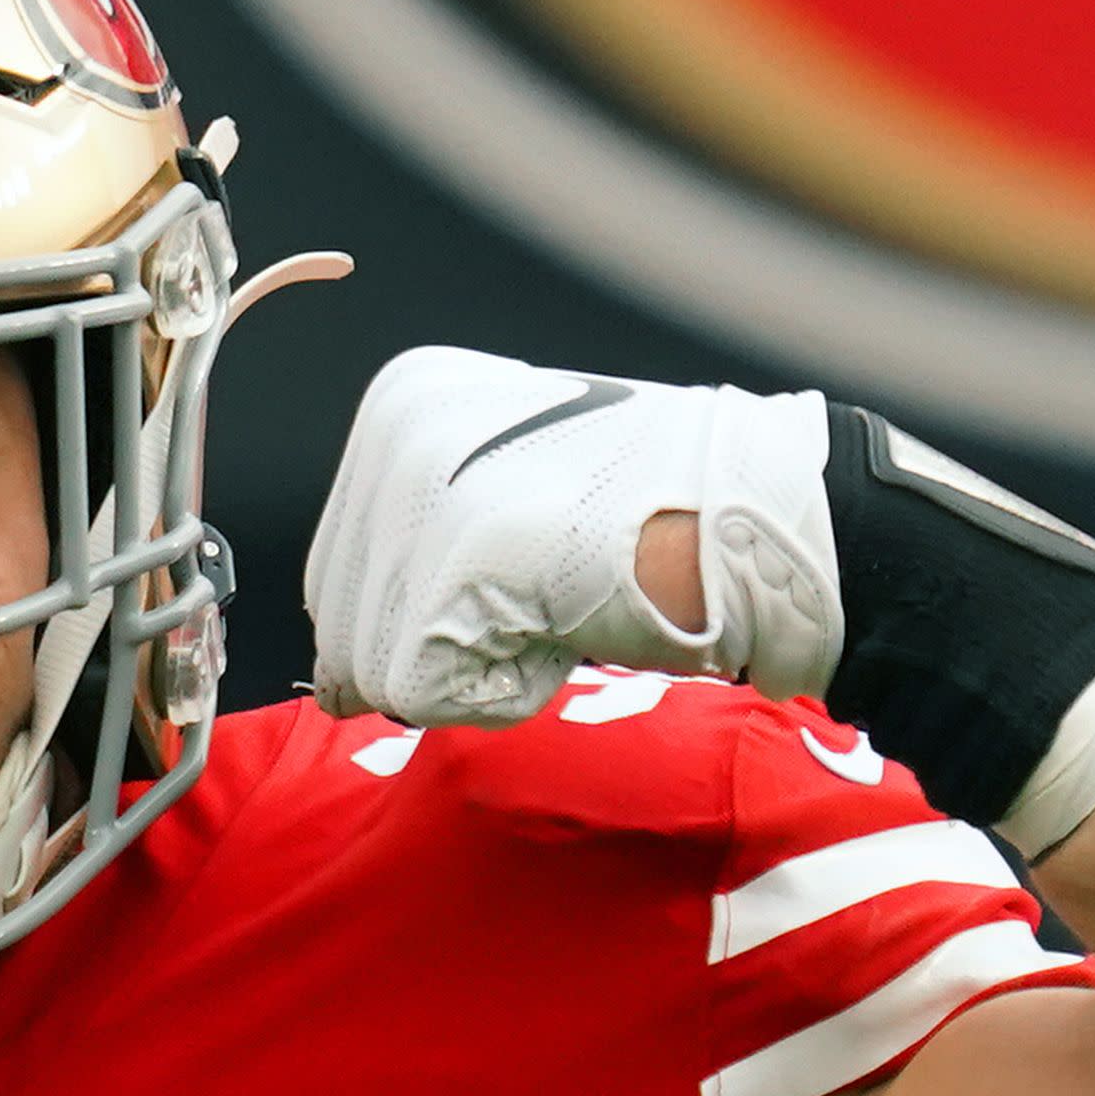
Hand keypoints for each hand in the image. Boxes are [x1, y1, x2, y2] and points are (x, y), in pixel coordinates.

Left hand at [304, 346, 842, 727]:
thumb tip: (331, 679)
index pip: (337, 574)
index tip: (526, 571)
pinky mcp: (462, 552)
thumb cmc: (649, 522)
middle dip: (440, 646)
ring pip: (371, 666)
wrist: (763, 518)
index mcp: (399, 404)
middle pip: (340, 623)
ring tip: (556, 603)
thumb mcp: (507, 493)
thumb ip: (414, 559)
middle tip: (544, 593)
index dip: (428, 615)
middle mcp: (397, 430)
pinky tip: (562, 626)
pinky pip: (418, 691)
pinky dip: (498, 691)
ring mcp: (427, 486)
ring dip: (473, 670)